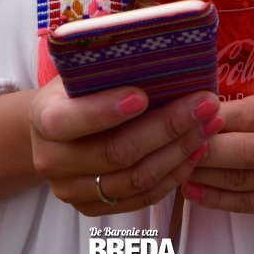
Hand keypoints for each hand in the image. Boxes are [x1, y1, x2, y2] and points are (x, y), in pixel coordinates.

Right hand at [29, 78, 222, 216]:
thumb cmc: (75, 90)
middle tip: (204, 104)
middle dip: (166, 127)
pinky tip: (196, 151)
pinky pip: (141, 198)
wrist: (52, 133)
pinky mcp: (92, 207)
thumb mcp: (78, 71)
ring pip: (135, 179)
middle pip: (116, 153)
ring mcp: (71, 190)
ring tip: (210, 125)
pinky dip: (173, 175)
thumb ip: (104, 66)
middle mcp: (52, 160)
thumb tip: (156, 46)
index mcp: (43, 118)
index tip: (142, 96)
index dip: (105, 111)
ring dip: (179, 152)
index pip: (70, 121)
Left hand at [184, 81, 253, 216]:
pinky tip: (189, 189)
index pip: (250, 115)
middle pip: (244, 151)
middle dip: (206, 148)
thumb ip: (242, 90)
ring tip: (173, 163)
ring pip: (238, 179)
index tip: (186, 113)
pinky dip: (212, 198)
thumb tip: (199, 83)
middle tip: (173, 142)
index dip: (216, 117)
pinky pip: (241, 204)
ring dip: (202, 173)